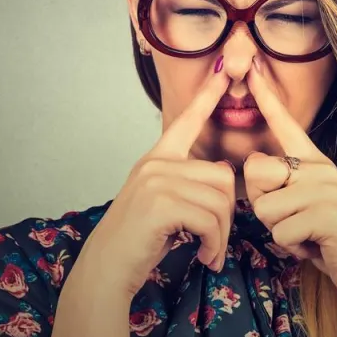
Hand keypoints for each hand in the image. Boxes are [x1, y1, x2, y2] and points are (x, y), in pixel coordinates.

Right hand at [81, 65, 235, 299]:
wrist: (108, 266)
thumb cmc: (139, 237)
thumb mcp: (159, 199)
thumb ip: (184, 181)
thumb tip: (222, 175)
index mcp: (157, 158)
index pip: (186, 120)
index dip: (207, 95)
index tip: (225, 71)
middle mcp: (156, 163)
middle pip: (223, 175)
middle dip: (228, 213)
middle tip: (216, 239)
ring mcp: (157, 181)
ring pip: (219, 200)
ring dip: (222, 234)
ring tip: (209, 251)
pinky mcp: (160, 203)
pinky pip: (209, 219)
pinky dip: (214, 244)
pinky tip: (205, 256)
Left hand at [243, 56, 336, 327]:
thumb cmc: (330, 238)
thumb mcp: (308, 204)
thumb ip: (284, 183)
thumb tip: (254, 168)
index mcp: (315, 161)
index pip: (286, 124)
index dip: (267, 96)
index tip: (252, 65)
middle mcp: (320, 168)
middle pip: (257, 173)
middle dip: (263, 205)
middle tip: (293, 220)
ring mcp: (325, 189)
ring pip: (264, 207)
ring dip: (279, 231)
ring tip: (306, 235)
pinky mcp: (326, 213)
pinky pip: (280, 231)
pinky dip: (291, 247)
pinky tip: (314, 247)